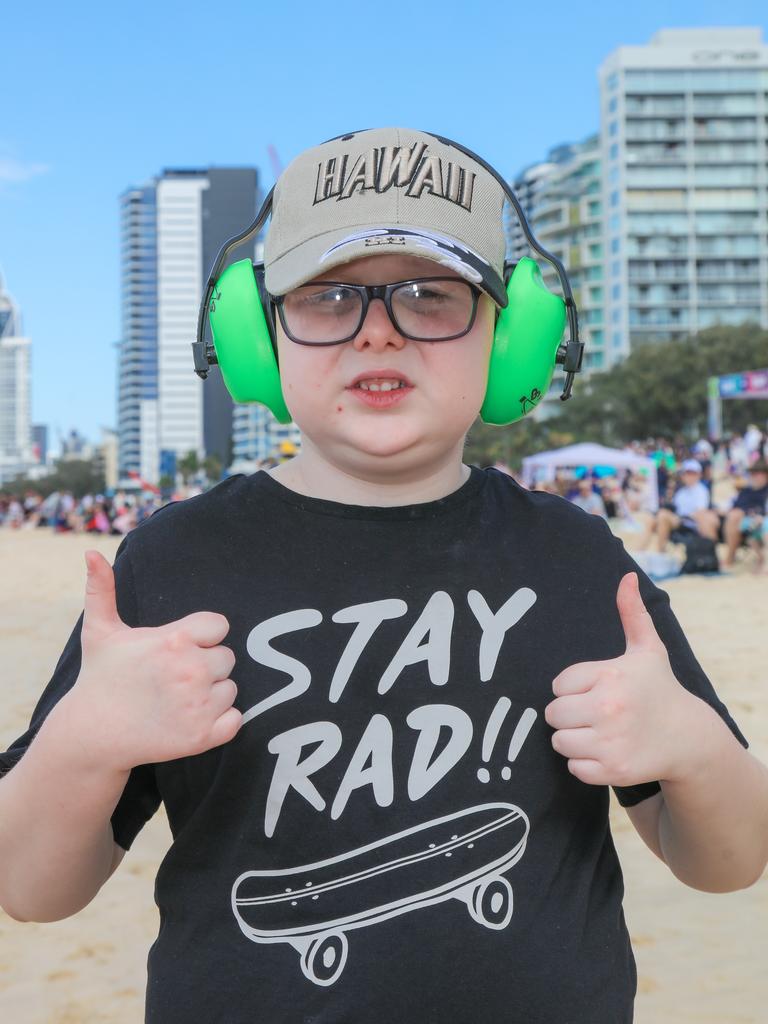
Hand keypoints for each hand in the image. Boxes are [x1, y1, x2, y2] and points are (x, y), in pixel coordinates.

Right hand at [66, 550, 241, 772]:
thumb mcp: (100, 631)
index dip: (203, 637)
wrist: (92, 735)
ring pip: (230, 689)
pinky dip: (221, 721)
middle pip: (227, 658)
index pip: (219, 626)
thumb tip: (91, 552)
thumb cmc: (101, 678)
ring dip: (212, 694)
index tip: (181, 648)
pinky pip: (236, 720)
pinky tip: (192, 718)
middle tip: (175, 677)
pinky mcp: (203, 737)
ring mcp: (199, 706)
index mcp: (175, 640)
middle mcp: (192, 670)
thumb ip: (102, 588)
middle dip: (206, 665)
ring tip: (178, 699)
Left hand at [544, 572, 701, 787]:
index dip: (572, 689)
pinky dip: (584, 764)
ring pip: (560, 742)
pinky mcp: (613, 770)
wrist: (689, 739)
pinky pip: (574, 768)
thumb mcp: (647, 649)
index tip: (593, 691)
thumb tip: (626, 576)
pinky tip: (605, 752)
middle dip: (567, 715)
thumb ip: (632, 613)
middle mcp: (609, 708)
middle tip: (591, 714)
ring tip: (596, 733)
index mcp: (611, 675)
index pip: (558, 684)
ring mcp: (611, 742)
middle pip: (553, 714)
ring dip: (573, 740)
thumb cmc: (659, 689)